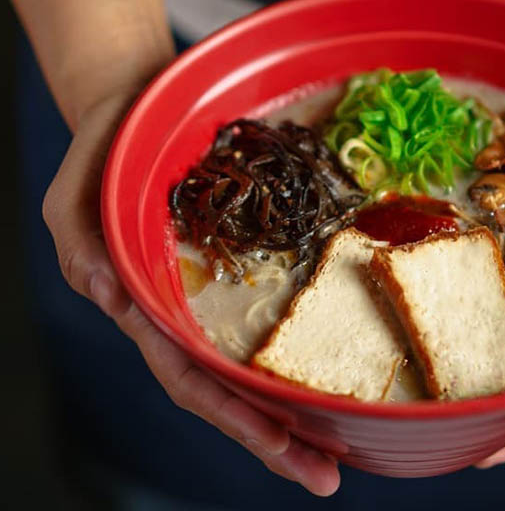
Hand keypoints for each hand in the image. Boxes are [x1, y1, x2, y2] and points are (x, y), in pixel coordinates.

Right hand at [42, 91, 340, 495]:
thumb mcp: (75, 191)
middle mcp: (187, 314)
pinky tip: (332, 374)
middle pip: (231, 391)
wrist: (143, 113)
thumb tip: (106, 295)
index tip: (284, 450)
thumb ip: (78, 240)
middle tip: (329, 478)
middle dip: (276, 438)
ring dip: (296, 410)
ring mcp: (216, 295)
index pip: (191, 378)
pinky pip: (271, 315)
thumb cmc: (108, 151)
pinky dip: (298, 351)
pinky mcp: (243, 266)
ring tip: (345, 445)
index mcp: (148, 306)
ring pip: (254, 364)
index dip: (235, 418)